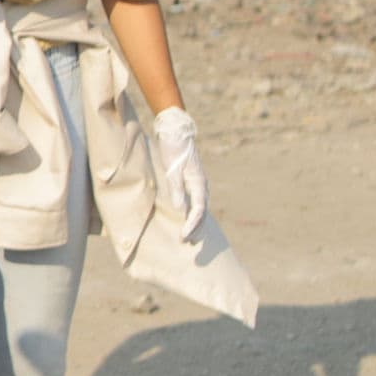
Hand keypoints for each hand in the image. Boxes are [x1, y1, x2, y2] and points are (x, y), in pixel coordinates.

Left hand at [151, 107, 209, 235]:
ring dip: (196, 224)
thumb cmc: (173, 150)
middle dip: (196, 229)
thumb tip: (180, 208)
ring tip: (189, 239)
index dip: (192, 224)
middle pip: (202, 212)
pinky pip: (196, 203)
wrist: (176, 133)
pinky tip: (187, 221)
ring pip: (201, 209)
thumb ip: (176, 189)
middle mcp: (201, 185)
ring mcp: (198, 184)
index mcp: (198, 183)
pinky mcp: (192, 182)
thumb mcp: (172, 169)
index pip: (199, 209)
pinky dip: (193, 215)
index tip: (184, 236)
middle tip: (187, 243)